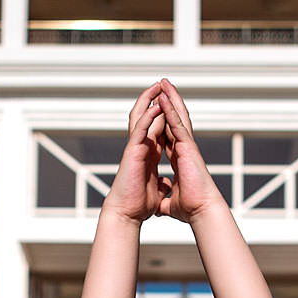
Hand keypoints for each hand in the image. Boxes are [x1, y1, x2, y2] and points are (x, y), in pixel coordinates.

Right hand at [102, 83, 167, 223]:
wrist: (127, 213)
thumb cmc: (139, 204)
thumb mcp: (156, 189)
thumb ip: (161, 183)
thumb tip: (168, 184)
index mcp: (148, 154)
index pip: (155, 128)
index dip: (162, 115)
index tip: (170, 102)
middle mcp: (140, 147)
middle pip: (146, 117)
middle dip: (154, 100)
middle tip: (162, 85)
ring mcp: (135, 148)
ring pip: (141, 118)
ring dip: (149, 101)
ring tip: (157, 86)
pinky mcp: (133, 152)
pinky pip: (140, 130)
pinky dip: (148, 117)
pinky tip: (156, 105)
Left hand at [143, 80, 222, 221]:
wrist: (201, 211)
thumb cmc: (191, 208)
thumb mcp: (170, 202)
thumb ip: (166, 199)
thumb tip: (161, 207)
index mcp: (180, 158)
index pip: (170, 135)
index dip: (164, 121)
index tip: (158, 110)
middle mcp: (184, 148)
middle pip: (175, 120)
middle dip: (169, 102)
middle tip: (163, 85)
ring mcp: (187, 146)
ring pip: (178, 116)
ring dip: (171, 98)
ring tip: (164, 82)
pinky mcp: (187, 147)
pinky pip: (177, 124)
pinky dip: (170, 110)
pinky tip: (163, 97)